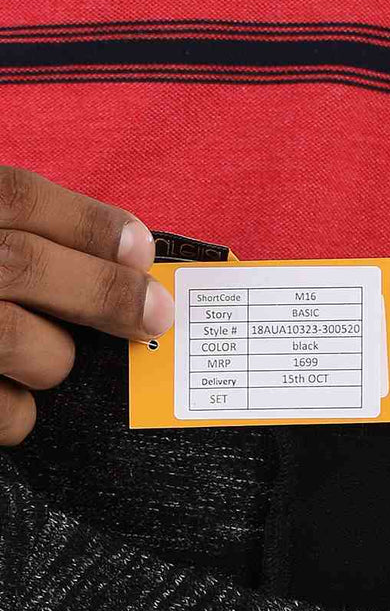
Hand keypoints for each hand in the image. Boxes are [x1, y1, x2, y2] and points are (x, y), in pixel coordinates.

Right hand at [0, 165, 174, 445]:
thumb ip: (29, 239)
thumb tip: (130, 262)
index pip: (17, 198)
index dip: (89, 224)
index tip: (142, 250)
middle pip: (20, 264)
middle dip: (102, 293)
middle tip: (153, 315)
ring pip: (15, 340)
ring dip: (52, 357)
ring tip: (45, 358)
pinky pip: (4, 413)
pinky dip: (22, 413)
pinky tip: (12, 396)